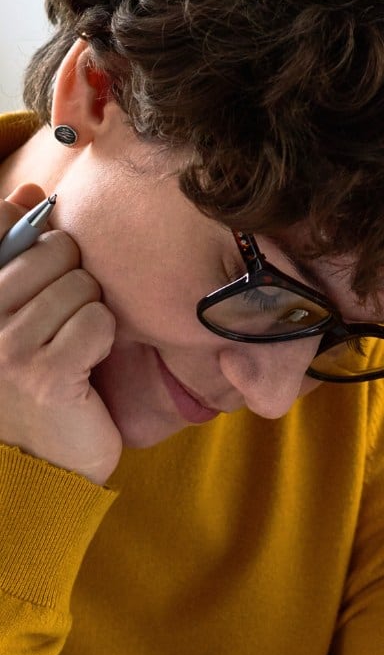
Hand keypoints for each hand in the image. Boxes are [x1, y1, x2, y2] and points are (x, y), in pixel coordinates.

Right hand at [0, 184, 120, 484]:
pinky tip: (86, 364)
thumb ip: (19, 250)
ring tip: (73, 347)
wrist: (42, 465)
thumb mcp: (19, 313)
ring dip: (92, 315)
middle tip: (63, 324)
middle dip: (76, 282)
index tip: (42, 258)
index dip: (30, 230)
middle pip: (56, 251)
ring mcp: (7, 347)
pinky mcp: (46, 373)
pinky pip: (98, 321)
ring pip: (81, 286)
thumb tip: (32, 189)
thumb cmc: (36, 381)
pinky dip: (103, 340)